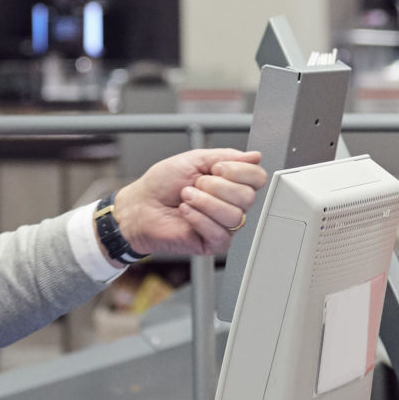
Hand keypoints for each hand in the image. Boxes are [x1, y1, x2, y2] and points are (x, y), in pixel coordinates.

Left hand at [114, 149, 267, 257]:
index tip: (216, 168)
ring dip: (204, 203)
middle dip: (217, 187)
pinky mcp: (213, 243)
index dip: (239, 171)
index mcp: (230, 182)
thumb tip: (255, 156)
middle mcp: (231, 204)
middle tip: (196, 185)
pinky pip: (220, 233)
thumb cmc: (162, 184)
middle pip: (248, 197)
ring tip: (186, 198)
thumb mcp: (194, 159)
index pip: (257, 178)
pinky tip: (185, 213)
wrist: (140, 205)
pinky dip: (198, 218)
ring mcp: (224, 225)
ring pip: (234, 216)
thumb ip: (226, 156)